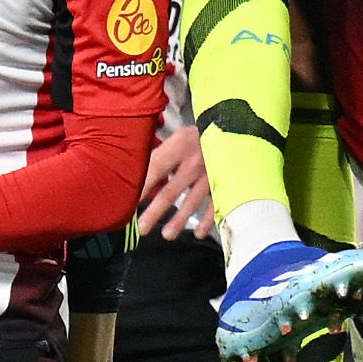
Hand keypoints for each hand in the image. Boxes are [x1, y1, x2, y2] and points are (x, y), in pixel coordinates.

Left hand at [136, 112, 215, 241]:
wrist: (233, 126)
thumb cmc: (197, 136)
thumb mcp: (177, 140)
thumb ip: (161, 160)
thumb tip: (148, 188)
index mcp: (178, 147)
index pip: (155, 170)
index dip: (142, 188)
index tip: (129, 204)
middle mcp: (193, 161)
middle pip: (170, 191)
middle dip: (155, 212)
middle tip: (142, 228)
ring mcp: (210, 173)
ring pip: (192, 202)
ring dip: (179, 220)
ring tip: (167, 235)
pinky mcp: (224, 181)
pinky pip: (215, 205)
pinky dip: (207, 220)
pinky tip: (199, 233)